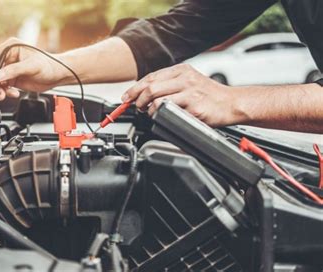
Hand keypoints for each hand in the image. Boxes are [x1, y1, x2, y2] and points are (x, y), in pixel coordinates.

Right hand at [0, 38, 68, 100]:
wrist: (58, 75)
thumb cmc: (49, 65)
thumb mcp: (31, 66)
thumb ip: (14, 70)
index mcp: (12, 47)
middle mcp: (9, 57)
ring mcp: (10, 69)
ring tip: (3, 95)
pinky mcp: (13, 78)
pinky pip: (4, 86)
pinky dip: (6, 92)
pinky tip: (13, 93)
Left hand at [121, 63, 237, 126]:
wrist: (233, 103)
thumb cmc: (210, 96)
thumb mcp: (190, 82)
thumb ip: (170, 85)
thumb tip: (145, 93)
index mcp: (182, 70)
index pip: (151, 77)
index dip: (135, 88)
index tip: (126, 97)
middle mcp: (185, 78)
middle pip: (150, 87)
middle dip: (138, 99)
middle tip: (137, 107)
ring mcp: (190, 92)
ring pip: (156, 99)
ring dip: (148, 109)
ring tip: (150, 113)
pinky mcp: (194, 107)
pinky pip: (169, 111)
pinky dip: (161, 115)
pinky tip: (163, 117)